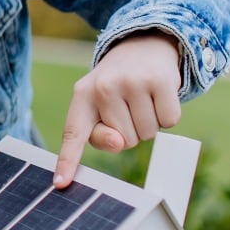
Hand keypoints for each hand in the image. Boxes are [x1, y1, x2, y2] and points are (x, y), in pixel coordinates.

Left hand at [55, 31, 182, 186]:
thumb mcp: (100, 106)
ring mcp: (132, 82)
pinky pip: (169, 122)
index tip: (60, 183)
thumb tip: (118, 142)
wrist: (143, 46)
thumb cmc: (118, 86)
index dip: (67, 161)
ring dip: (149, 123)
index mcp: (82, 96)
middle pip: (124, 142)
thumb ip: (100, 134)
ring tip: (143, 99)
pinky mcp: (160, 80)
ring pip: (147, 134)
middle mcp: (103, 87)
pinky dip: (167, 116)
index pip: (73, 134)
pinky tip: (159, 96)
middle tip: (129, 105)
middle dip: (131, 130)